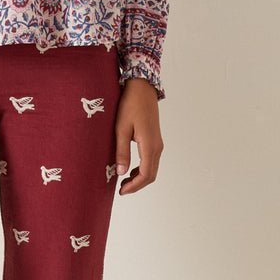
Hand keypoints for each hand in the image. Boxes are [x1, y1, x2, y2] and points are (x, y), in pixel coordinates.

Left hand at [114, 77, 162, 195]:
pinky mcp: (155, 139)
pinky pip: (151, 160)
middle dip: (137, 185)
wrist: (142, 88)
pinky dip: (142, 169)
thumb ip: (122, 152)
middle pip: (151, 175)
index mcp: (149, 146)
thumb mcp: (121, 129)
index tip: (121, 191)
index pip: (145, 175)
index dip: (133, 186)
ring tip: (123, 181)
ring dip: (140, 178)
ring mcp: (158, 143)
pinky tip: (130, 168)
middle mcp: (157, 147)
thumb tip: (121, 173)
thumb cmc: (130, 105)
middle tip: (121, 189)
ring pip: (152, 168)